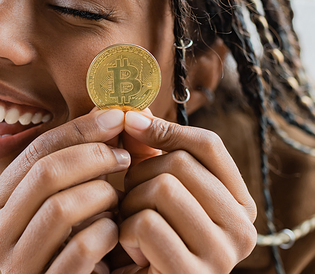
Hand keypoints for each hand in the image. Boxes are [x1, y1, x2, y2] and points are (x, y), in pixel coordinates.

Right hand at [0, 109, 130, 273]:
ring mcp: (17, 265)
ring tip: (119, 200)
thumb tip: (113, 110)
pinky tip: (116, 232)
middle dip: (93, 156)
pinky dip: (108, 233)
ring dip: (101, 196)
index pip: (35, 151)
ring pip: (60, 208)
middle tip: (125, 156)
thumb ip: (86, 155)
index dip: (79, 129)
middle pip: (44, 173)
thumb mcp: (76, 192)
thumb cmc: (79, 234)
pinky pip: (82, 249)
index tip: (116, 117)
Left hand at [113, 109, 256, 273]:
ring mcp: (221, 255)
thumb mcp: (156, 192)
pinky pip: (146, 224)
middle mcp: (242, 229)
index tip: (132, 124)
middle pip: (179, 163)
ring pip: (162, 189)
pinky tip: (131, 249)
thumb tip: (134, 112)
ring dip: (130, 205)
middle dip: (139, 176)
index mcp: (239, 205)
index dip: (166, 129)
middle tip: (131, 199)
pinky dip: (126, 232)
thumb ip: (152, 154)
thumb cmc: (150, 239)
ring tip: (131, 225)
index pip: (209, 145)